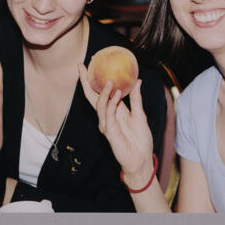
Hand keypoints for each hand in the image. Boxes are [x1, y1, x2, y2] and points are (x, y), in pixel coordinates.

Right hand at [78, 64, 153, 178]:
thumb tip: (138, 81)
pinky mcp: (110, 132)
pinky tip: (117, 95)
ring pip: (100, 105)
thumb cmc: (141, 140)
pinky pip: (108, 115)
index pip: (100, 92)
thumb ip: (136, 99)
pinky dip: (111, 104)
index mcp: (114, 110)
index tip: (89, 65)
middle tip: (81, 67)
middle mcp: (107, 116)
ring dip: (104, 93)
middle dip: (85, 82)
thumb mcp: (141, 115)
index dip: (93, 80)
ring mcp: (107, 124)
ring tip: (110, 82)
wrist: (142, 159)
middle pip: (92, 96)